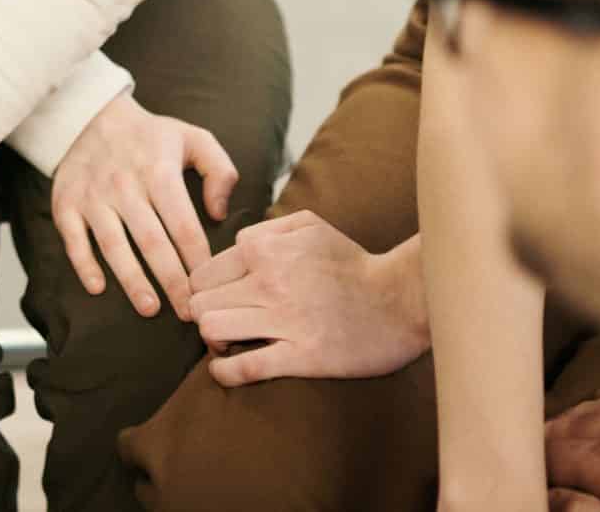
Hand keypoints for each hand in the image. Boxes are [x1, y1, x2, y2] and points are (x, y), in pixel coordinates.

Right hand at [51, 92, 237, 322]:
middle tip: (189, 312)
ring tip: (150, 309)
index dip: (198, 259)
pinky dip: (83, 265)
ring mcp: (92, 196)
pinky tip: (98, 288)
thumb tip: (218, 213)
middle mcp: (124, 185)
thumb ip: (220, 171)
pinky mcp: (66, 203)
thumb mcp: (194, 138)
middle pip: (151, 242)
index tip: (210, 285)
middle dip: (172, 281)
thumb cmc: (150, 136)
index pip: (183, 225)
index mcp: (159, 170)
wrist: (91, 116)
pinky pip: (73, 239)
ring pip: (114, 245)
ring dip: (132, 280)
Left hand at [191, 211, 427, 385]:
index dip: (204, 289)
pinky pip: (243, 368)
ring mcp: (283, 320)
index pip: (203, 272)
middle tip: (218, 322)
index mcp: (265, 249)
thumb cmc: (354, 263)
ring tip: (226, 344)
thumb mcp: (310, 225)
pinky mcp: (300, 356)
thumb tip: (237, 244)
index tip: (217, 300)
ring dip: (211, 341)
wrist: (400, 300)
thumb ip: (267, 228)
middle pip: (199, 302)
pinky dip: (224, 373)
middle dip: (202, 313)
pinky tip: (226, 370)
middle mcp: (267, 282)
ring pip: (211, 330)